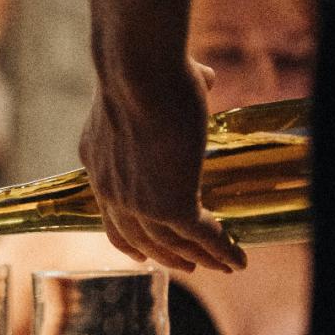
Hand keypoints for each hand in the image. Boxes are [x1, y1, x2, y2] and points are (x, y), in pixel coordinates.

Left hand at [78, 59, 245, 273]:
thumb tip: (204, 75)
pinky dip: (222, 251)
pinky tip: (238, 260)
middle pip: (136, 237)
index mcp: (97, 162)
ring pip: (170, 243)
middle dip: (163, 255)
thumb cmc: (145, 67)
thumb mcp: (151, 87)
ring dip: (199, 258)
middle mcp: (110, 187)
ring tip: (220, 268)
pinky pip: (201, 236)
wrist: (138, 73)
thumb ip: (177, 86)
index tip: (139, 253)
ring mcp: (138, 201)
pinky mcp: (170, 205)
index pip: (111, 211)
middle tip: (187, 267)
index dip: (128, 237)